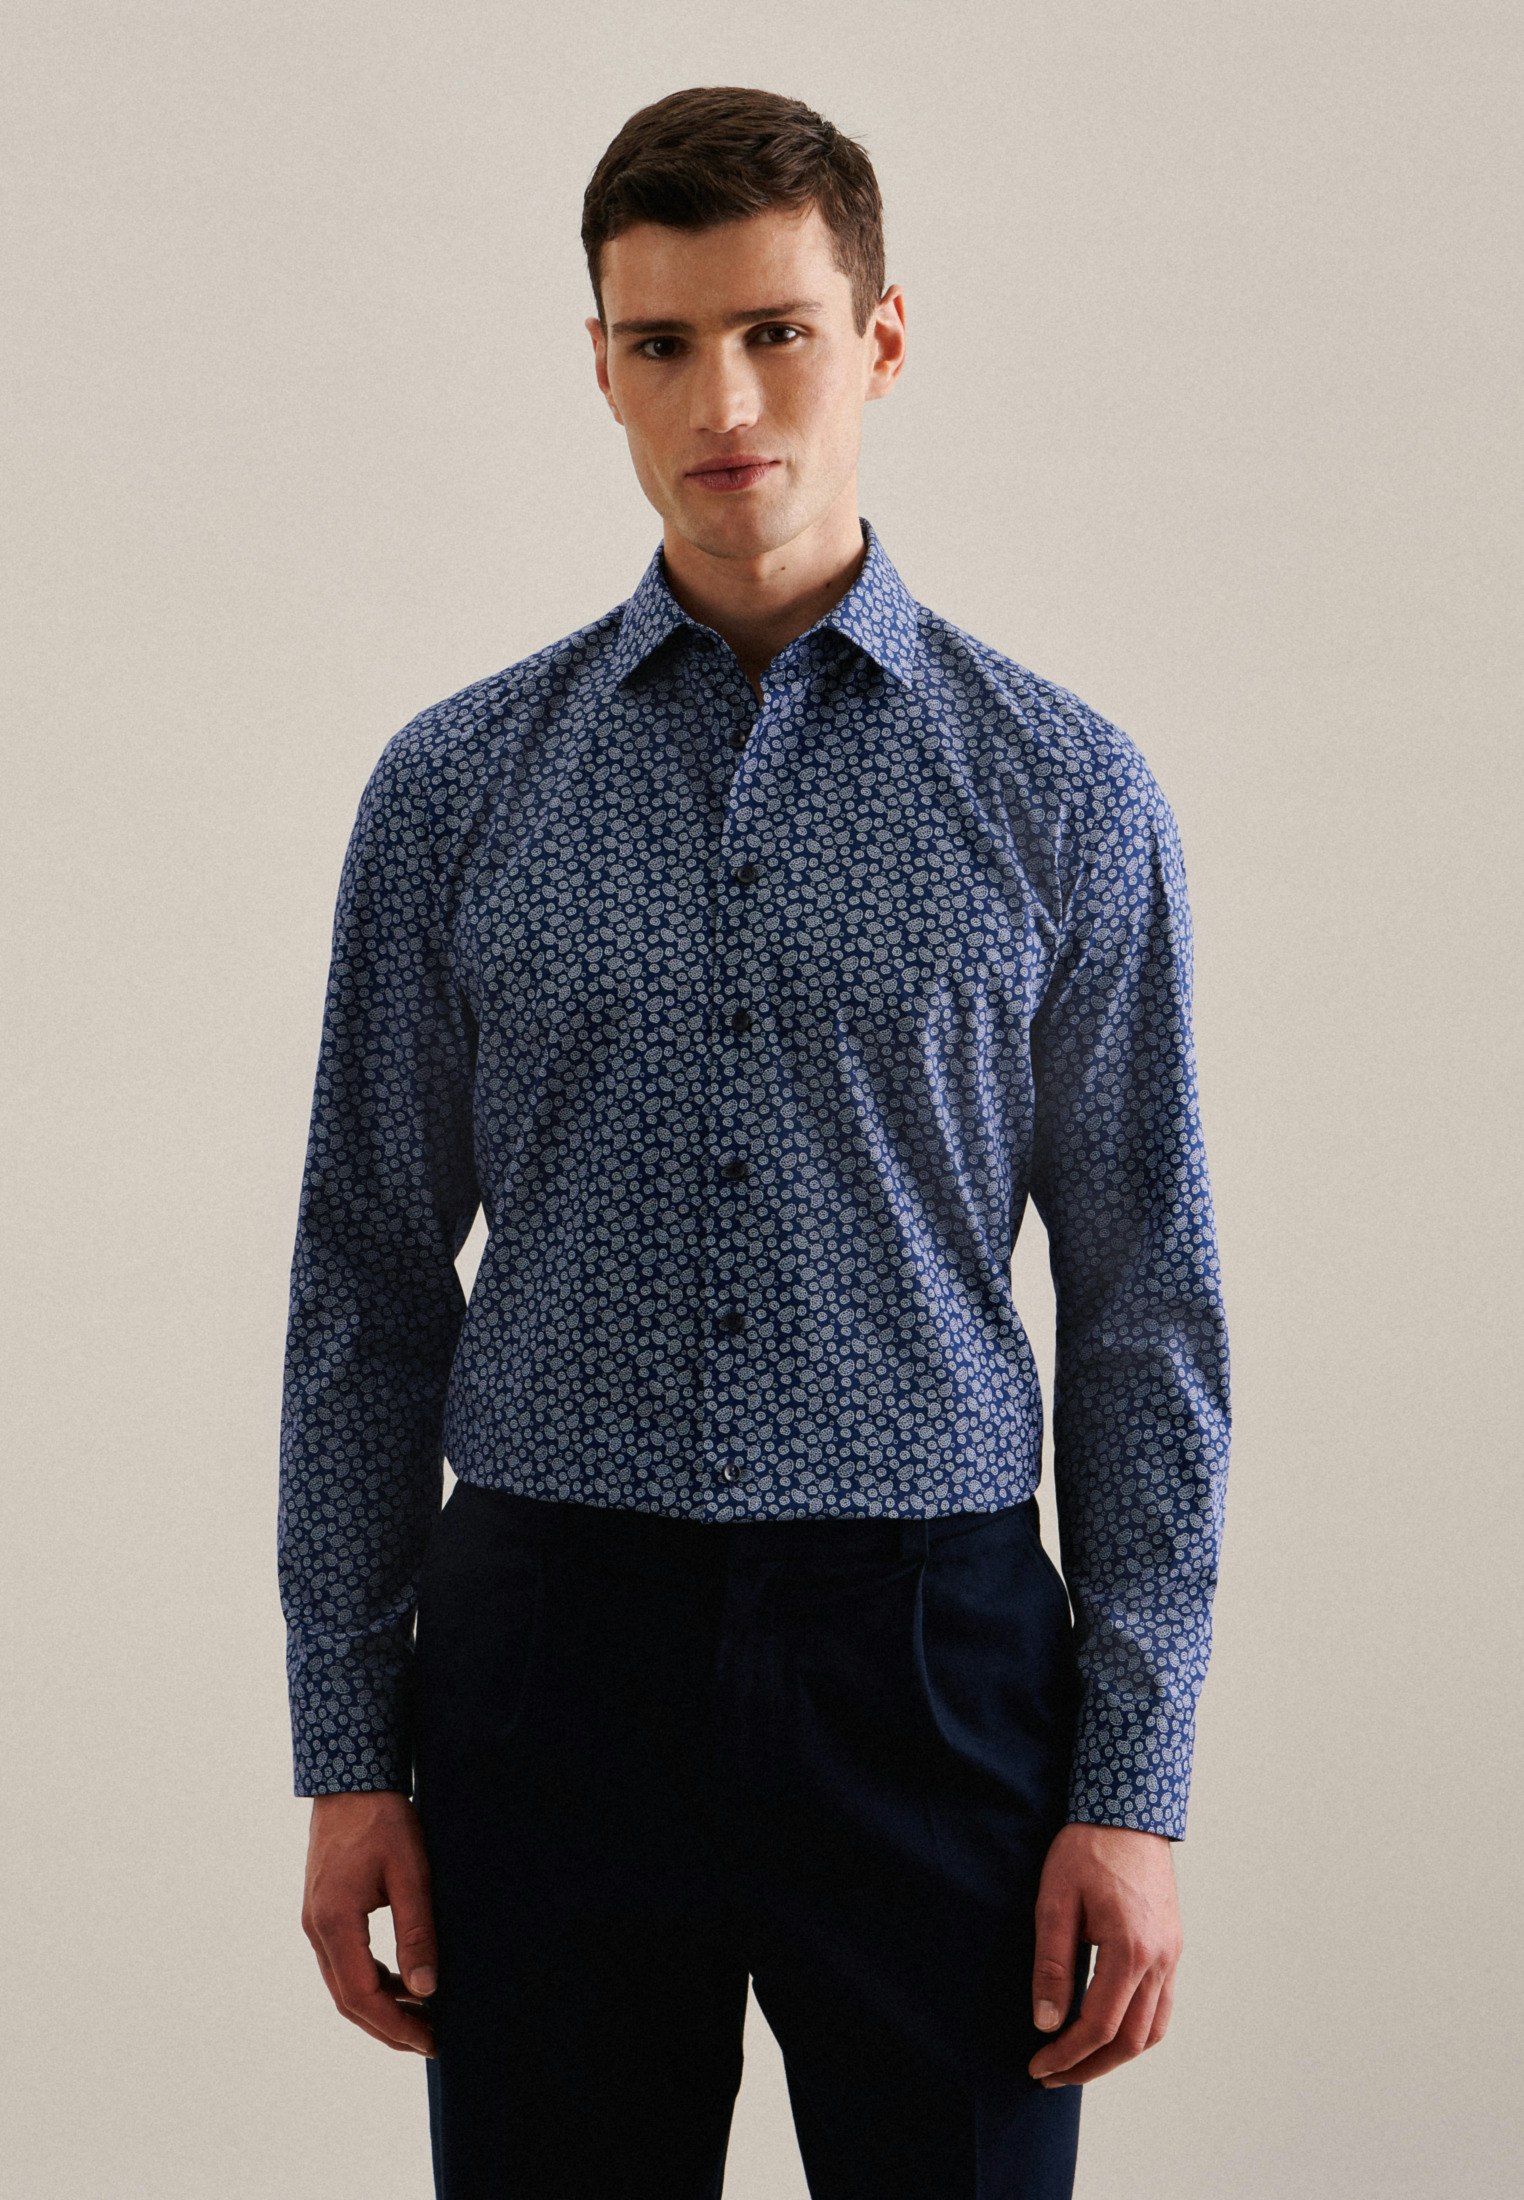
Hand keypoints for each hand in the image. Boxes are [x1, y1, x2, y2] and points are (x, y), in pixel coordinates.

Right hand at [301, 1790, 438, 2056]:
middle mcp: (316, 1928)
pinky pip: (343, 1962)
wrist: (351, 1780)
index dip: (396, 2026)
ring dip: (380, 2007)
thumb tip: (427, 1989)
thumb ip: (417, 1932)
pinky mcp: (324, 1912)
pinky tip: (402, 1983)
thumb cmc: (384, 1820)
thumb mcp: (410, 1873)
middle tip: (430, 2041)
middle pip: (347, 2000)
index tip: (430, 2040)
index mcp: (334, 1922)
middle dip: (388, 2027)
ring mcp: (315, 1921)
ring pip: (343, 1984)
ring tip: (422, 2018)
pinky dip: (372, 1981)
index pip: (362, 1996)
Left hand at [1028, 1821, 1181, 2086]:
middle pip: (1131, 2040)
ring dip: (1116, 2054)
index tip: (1037, 2066)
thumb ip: (1052, 1965)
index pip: (1099, 2026)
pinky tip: (1107, 2029)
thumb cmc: (1086, 1848)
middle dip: (1089, 2066)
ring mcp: (1171, 1954)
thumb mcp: (1055, 1901)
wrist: (1128, 1808)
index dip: (1066, 2054)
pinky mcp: (1172, 1946)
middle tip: (1052, 2075)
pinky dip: (1136, 2030)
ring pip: (1153, 2030)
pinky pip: (1162, 2006)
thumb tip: (1046, 2023)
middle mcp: (1159, 1960)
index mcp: (1130, 1950)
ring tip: (1077, 2061)